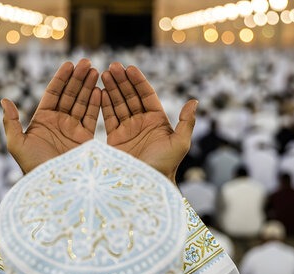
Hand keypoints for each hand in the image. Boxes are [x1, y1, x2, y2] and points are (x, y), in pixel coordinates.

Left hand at [1, 59, 100, 173]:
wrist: (54, 187)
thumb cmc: (33, 167)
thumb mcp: (16, 144)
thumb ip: (11, 122)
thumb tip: (4, 100)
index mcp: (43, 120)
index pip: (53, 93)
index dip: (61, 78)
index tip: (69, 64)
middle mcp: (59, 123)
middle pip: (70, 95)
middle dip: (78, 78)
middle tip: (87, 63)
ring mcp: (74, 130)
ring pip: (83, 103)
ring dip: (89, 87)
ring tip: (96, 71)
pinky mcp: (87, 139)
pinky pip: (93, 117)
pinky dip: (97, 104)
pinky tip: (100, 90)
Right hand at [101, 62, 197, 183]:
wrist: (145, 185)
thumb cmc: (166, 166)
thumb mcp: (180, 144)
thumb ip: (186, 122)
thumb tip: (194, 100)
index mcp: (157, 121)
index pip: (146, 95)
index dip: (138, 81)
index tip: (129, 68)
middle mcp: (141, 123)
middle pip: (130, 96)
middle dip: (122, 81)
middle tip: (113, 66)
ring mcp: (127, 130)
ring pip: (118, 104)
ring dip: (111, 88)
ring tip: (103, 73)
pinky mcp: (114, 138)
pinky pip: (108, 117)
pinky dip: (104, 104)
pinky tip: (99, 91)